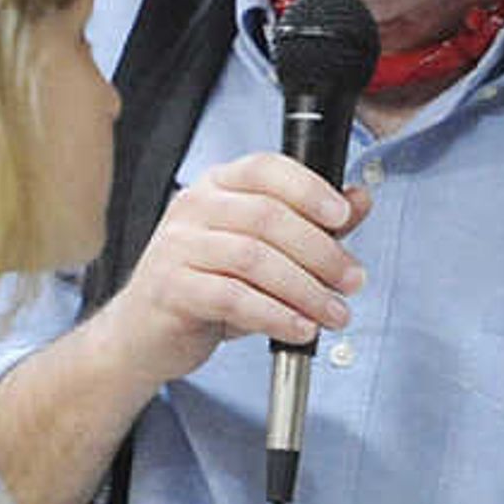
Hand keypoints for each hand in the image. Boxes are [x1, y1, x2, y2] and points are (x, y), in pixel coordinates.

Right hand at [83, 151, 370, 389]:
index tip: (343, 216)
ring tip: (334, 313)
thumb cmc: (205, 288)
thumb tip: (360, 199)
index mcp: (217, 185)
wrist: (143, 335)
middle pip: (267, 217)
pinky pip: (233, 298)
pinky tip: (300, 329)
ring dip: (305, 289)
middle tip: (352, 280)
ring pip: (253, 258)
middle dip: (320, 251)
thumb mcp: (262, 251)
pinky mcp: (170, 288)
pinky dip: (275, 315)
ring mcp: (176, 246)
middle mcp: (193, 206)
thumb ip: (311, 224)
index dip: (310, 188)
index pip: (266, 169)